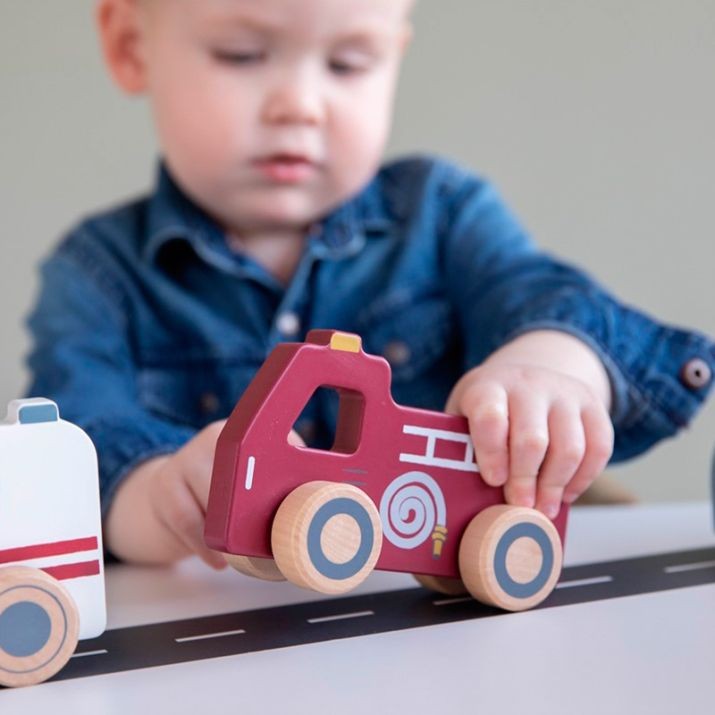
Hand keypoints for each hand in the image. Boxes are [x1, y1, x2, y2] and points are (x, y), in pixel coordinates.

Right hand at [105, 423, 306, 567]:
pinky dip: (206, 545)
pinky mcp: (165, 483)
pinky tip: (220, 560)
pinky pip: (188, 518)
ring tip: (246, 555)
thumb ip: (287, 491)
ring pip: (216, 498)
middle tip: (276, 539)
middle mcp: (219, 437)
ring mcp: (188, 456)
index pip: (279, 445)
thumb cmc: (225, 500)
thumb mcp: (255, 485)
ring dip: (232, 532)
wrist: (165, 500)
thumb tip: (334, 516)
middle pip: (245, 473)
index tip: (302, 506)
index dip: (292, 477)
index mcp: (251, 434)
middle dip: (259, 511)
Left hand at [446, 334, 613, 518]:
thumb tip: (463, 499)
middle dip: (525, 480)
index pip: (490, 417)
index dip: (492, 453)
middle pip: (533, 439)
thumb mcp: (464, 417)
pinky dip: (584, 478)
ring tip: (543, 508)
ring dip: (556, 486)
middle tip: (519, 505)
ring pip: (570, 448)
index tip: (493, 480)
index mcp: (489, 386)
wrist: (524, 376)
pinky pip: (599, 448)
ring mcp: (565, 392)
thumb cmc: (488, 409)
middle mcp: (528, 384)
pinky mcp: (593, 405)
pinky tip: (566, 493)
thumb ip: (463, 448)